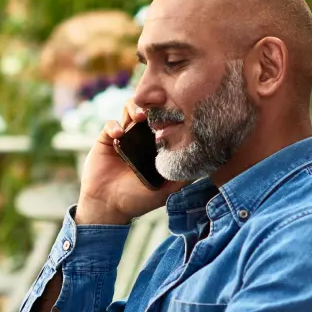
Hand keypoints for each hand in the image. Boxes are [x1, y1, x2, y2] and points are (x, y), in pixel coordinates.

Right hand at [76, 100, 186, 224]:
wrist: (108, 206)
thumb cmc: (137, 200)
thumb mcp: (166, 190)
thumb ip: (183, 178)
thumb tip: (204, 165)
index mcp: (155, 148)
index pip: (164, 123)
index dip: (169, 115)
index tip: (176, 113)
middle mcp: (140, 139)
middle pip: (148, 111)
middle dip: (153, 106)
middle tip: (157, 110)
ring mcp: (124, 138)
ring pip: (129, 111)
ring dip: (134, 108)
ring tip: (139, 116)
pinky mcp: (106, 140)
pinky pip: (110, 125)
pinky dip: (114, 125)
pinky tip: (118, 135)